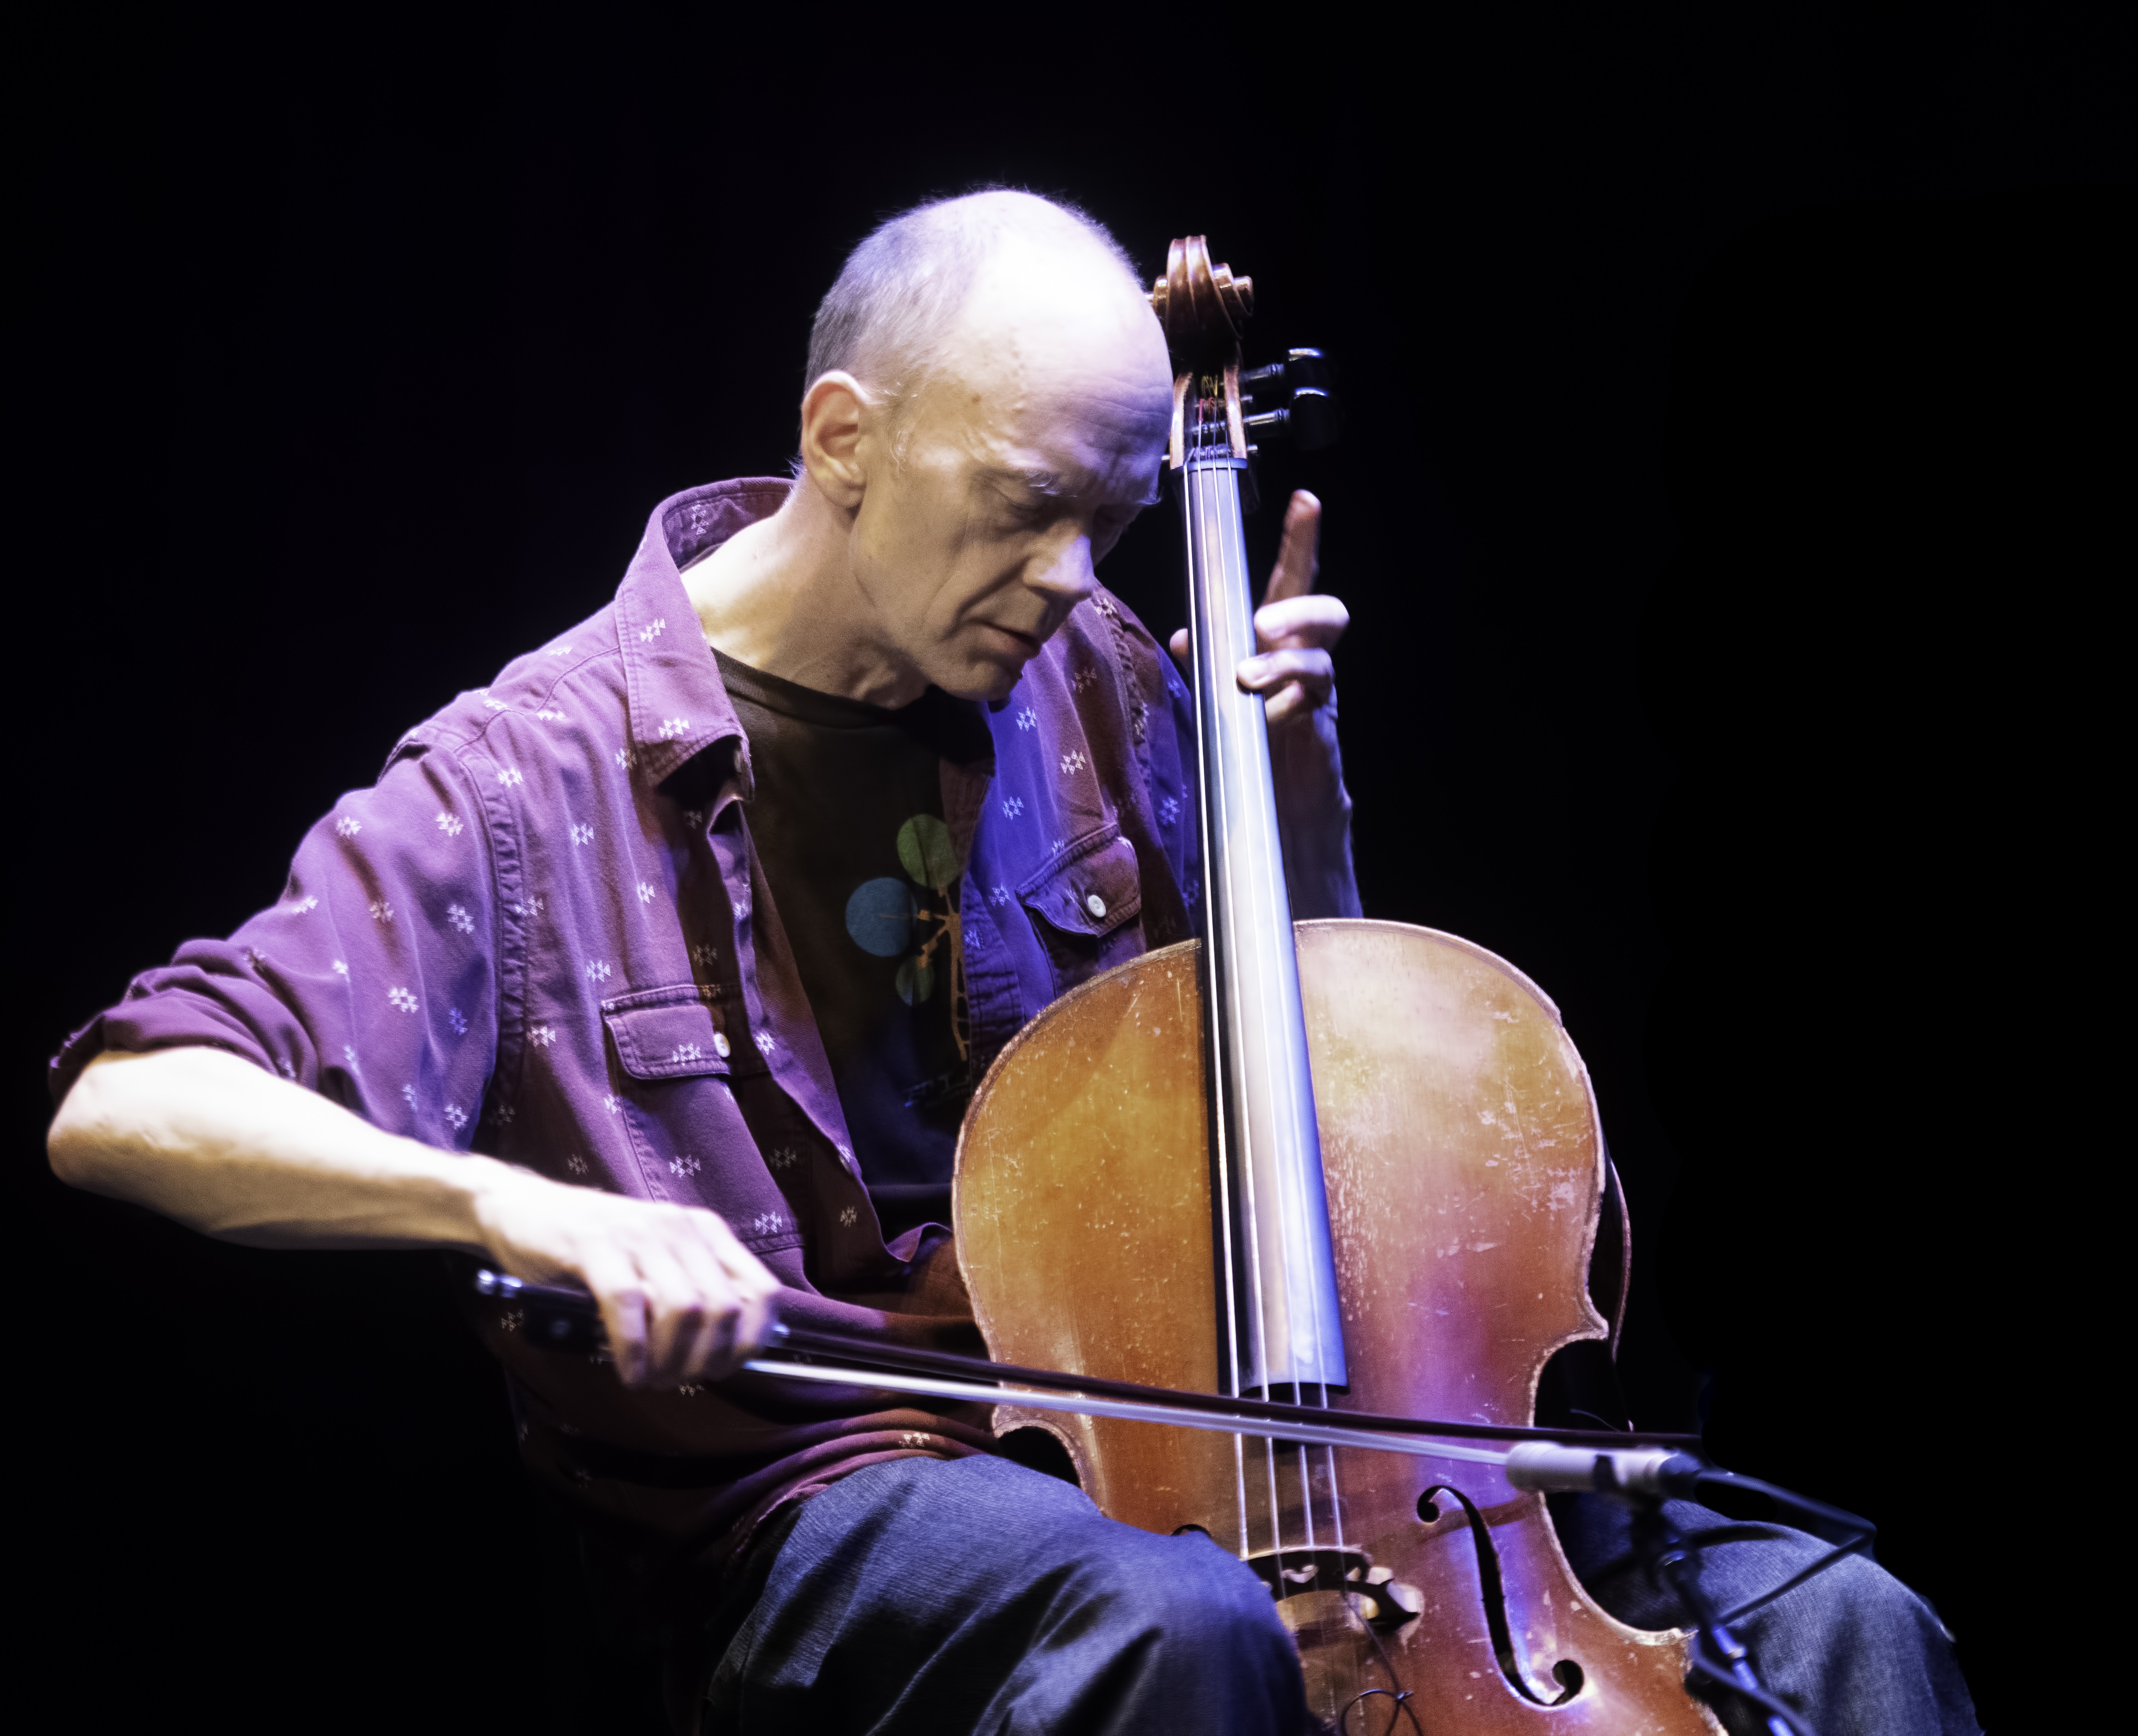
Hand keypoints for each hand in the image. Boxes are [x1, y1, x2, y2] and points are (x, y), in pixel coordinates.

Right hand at [472, 1166, 781, 1387]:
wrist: (523, 1209)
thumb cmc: (594, 1249)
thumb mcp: (655, 1265)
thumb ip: (689, 1294)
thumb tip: (726, 1352)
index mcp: (706, 1232)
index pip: (761, 1292)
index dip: (751, 1341)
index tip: (723, 1369)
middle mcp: (680, 1228)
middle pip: (725, 1308)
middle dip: (705, 1360)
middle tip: (676, 1380)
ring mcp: (638, 1233)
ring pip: (685, 1308)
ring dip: (670, 1359)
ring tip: (650, 1378)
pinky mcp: (595, 1244)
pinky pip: (629, 1304)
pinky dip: (632, 1349)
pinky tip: (627, 1370)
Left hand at [1169, 490, 1349, 811]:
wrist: (1282, 803)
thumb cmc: (1252, 738)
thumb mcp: (1218, 693)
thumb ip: (1204, 662)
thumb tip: (1182, 636)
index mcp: (1281, 639)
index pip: (1292, 580)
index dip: (1302, 541)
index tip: (1305, 500)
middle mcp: (1307, 658)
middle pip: (1327, 610)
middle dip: (1298, 610)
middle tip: (1262, 625)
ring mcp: (1318, 693)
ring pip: (1321, 659)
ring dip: (1282, 663)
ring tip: (1248, 678)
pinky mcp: (1321, 728)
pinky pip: (1311, 706)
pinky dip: (1281, 709)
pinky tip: (1261, 719)